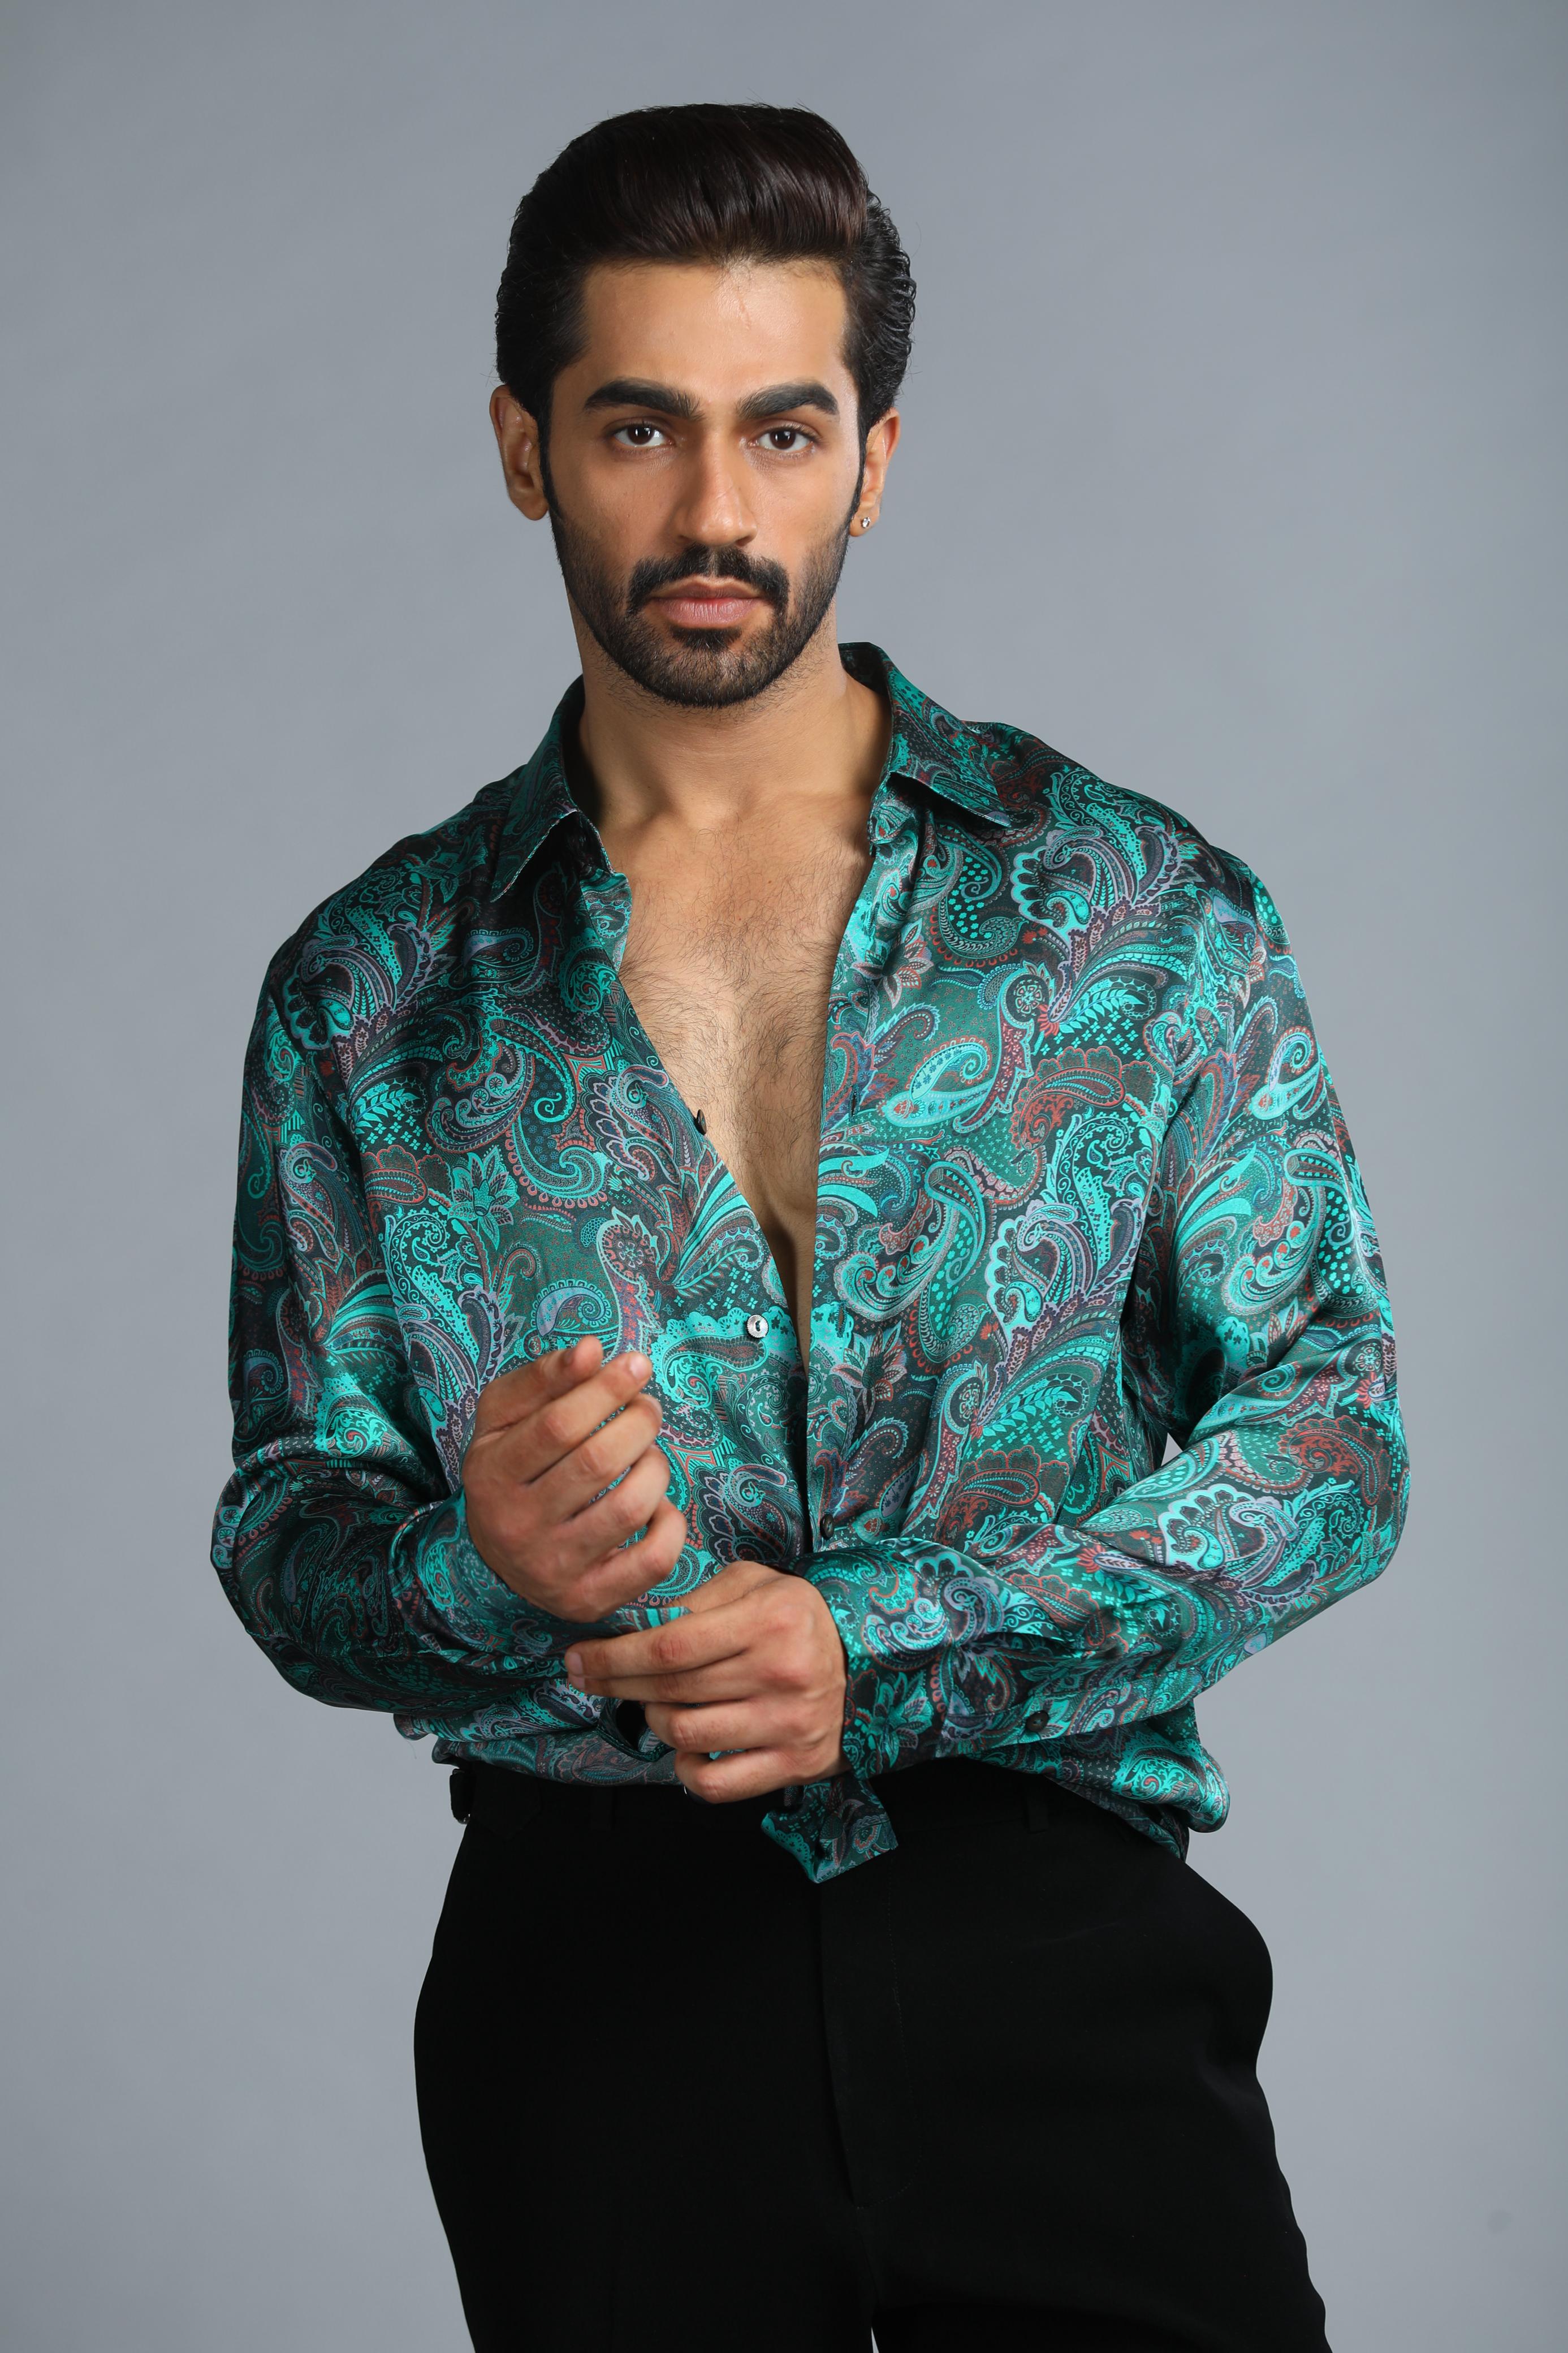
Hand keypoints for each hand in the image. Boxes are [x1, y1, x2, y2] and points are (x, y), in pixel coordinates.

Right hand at [462, 1337, 685, 1619]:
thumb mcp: (505, 1416)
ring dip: (655, 1466)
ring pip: (631, 1506)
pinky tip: (656, 1506)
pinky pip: (654, 1559)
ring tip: (647, 1454)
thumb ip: (544, 1378)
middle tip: (647, 1408)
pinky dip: (671, 1522)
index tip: (637, 1365)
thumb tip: (591, 1349)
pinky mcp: (590, 1600)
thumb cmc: (511, 1467)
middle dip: (638, 1421)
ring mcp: (555, 1570)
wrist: (497, 1557)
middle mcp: (517, 1528)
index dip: (605, 1389)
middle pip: (597, 1462)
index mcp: (491, 1475)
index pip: (556, 1425)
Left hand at [563, 1560, 848, 1800]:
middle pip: (670, 1689)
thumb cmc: (799, 1619)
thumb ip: (698, 1599)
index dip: (614, 1656)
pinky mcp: (793, 1766)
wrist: (870, 1663)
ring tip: (656, 1701)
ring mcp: (787, 1725)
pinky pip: (714, 1783)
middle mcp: (779, 1674)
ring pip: (685, 1734)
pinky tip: (686, 1746)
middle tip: (591, 1676)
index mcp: (767, 1621)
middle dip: (616, 1683)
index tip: (578, 1658)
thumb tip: (635, 1624)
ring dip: (654, 1719)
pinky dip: (685, 1769)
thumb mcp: (756, 1585)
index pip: (671, 1645)